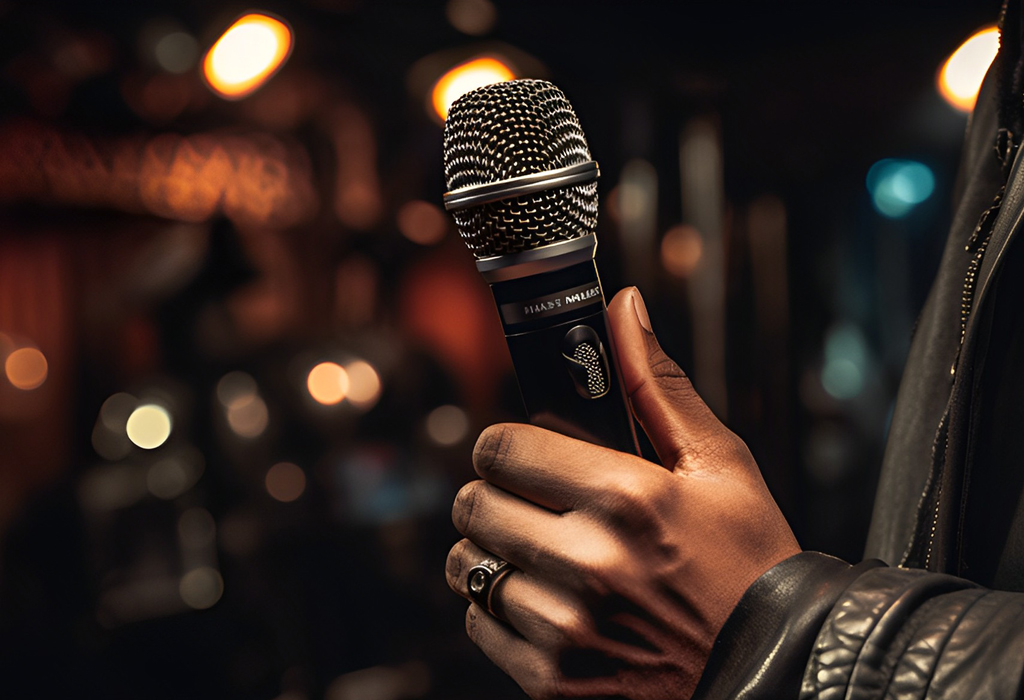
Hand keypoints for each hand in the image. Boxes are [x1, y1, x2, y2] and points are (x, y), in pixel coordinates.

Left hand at [446, 287, 800, 698]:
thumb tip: (624, 308)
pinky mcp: (553, 681)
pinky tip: (546, 601)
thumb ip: (656, 384)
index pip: (501, 447)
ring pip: (468, 564)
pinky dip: (499, 608)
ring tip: (537, 553)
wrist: (774, 668)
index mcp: (625, 496)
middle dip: (495, 494)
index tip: (522, 455)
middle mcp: (588, 561)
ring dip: (491, 551)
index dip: (506, 445)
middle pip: (474, 503)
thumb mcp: (719, 464)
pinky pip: (480, 623)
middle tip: (530, 502)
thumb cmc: (749, 563)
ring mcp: (567, 627)